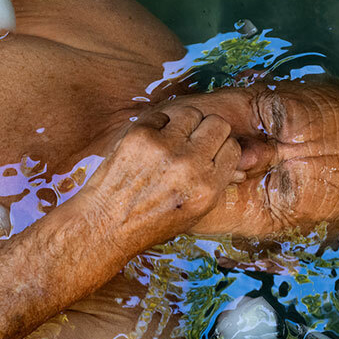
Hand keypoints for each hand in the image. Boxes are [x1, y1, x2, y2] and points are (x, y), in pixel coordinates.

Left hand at [77, 106, 242, 253]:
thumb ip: (216, 182)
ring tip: (172, 142)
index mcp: (207, 187)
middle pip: (217, 124)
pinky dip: (158, 126)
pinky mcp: (140, 135)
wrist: (106, 224)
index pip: (232, 148)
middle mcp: (189, 166)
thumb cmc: (151, 221)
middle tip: (193, 143)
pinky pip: (162, 115)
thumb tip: (232, 157)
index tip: (210, 154)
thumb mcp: (195, 211)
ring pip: (192, 114)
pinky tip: (151, 144)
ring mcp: (164, 147)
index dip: (221, 149)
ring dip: (185, 125)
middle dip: (208, 132)